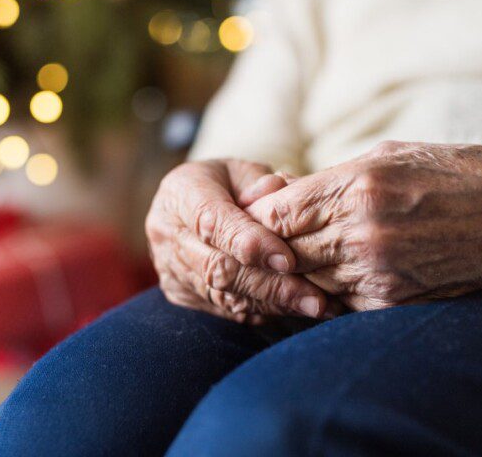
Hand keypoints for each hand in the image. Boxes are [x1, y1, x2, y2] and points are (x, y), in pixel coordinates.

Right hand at [146, 159, 328, 321]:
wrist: (192, 203)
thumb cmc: (228, 182)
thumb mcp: (244, 170)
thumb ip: (261, 183)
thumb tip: (280, 191)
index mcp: (179, 193)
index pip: (211, 222)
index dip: (249, 242)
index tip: (288, 259)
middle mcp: (166, 233)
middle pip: (217, 267)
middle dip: (270, 285)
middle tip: (314, 298)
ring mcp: (170, 267)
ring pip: (222, 296)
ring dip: (272, 304)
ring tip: (315, 308)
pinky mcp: (180, 292)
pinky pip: (223, 310)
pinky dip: (262, 311)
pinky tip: (295, 310)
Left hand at [246, 141, 481, 310]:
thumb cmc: (454, 173)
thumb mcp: (387, 156)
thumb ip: (329, 180)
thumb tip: (280, 194)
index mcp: (357, 186)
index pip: (275, 212)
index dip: (257, 215)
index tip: (254, 215)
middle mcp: (362, 231)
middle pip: (284, 249)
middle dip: (271, 246)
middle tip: (263, 243)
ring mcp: (378, 271)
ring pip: (307, 280)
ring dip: (298, 271)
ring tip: (298, 258)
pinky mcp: (393, 302)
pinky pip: (339, 302)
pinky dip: (329, 291)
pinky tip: (336, 276)